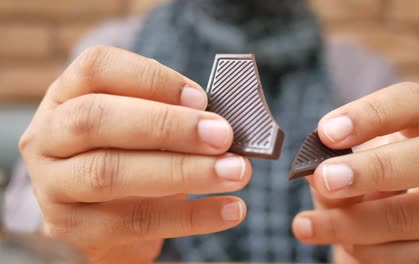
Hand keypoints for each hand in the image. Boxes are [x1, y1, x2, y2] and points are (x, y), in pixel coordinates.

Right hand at [19, 46, 251, 263]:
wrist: (97, 219)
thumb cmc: (126, 159)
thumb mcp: (137, 129)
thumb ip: (168, 117)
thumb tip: (218, 122)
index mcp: (67, 98)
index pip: (97, 68)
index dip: (151, 78)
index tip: (201, 98)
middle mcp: (48, 138)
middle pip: (97, 119)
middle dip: (167, 126)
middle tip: (223, 136)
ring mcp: (52, 187)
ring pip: (110, 173)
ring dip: (184, 171)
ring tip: (235, 172)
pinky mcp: (71, 232)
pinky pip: (135, 223)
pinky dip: (192, 216)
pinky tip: (230, 209)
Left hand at [292, 82, 418, 262]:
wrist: (383, 230)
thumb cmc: (364, 185)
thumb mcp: (348, 167)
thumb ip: (332, 166)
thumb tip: (315, 173)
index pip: (414, 103)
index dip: (372, 114)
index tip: (326, 132)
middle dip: (375, 169)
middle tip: (325, 178)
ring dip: (358, 221)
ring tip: (307, 225)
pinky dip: (375, 252)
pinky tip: (347, 247)